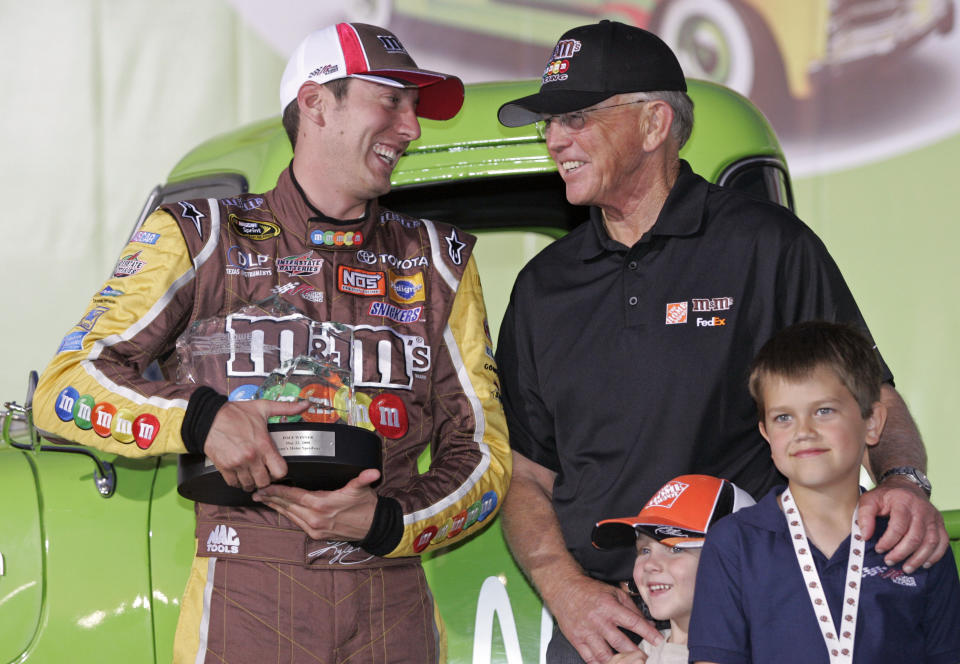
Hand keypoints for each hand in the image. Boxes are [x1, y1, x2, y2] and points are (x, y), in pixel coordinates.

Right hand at [203, 399, 308, 491]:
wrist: (209, 417)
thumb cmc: (236, 413)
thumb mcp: (264, 408)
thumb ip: (287, 408)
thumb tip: (306, 404)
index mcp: (263, 445)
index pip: (280, 471)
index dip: (280, 472)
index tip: (277, 467)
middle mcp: (251, 457)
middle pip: (265, 482)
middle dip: (266, 478)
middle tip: (264, 472)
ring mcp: (237, 464)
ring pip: (249, 485)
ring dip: (252, 481)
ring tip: (252, 473)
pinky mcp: (224, 468)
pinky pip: (233, 484)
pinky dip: (237, 481)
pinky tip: (240, 473)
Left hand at [252, 468, 380, 540]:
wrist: (373, 528)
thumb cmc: (366, 507)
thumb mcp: (363, 489)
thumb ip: (364, 478)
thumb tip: (372, 472)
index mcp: (323, 504)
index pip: (294, 495)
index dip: (278, 490)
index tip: (265, 486)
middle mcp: (315, 518)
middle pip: (287, 506)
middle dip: (271, 498)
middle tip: (256, 492)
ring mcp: (315, 528)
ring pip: (289, 515)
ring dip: (276, 507)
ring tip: (263, 500)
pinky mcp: (316, 534)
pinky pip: (296, 522)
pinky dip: (286, 514)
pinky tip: (280, 509)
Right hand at [545, 572, 660, 662]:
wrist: (564, 589)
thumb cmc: (590, 590)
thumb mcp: (613, 592)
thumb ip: (631, 608)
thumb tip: (648, 623)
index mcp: (609, 607)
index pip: (633, 622)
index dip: (648, 633)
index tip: (659, 641)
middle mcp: (598, 621)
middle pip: (621, 643)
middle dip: (636, 654)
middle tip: (646, 659)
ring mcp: (587, 632)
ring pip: (605, 655)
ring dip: (620, 662)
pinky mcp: (577, 640)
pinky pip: (590, 658)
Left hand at [858, 476, 947, 572]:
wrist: (906, 487)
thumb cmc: (886, 496)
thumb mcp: (870, 500)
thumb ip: (864, 516)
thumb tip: (865, 536)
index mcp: (903, 502)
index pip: (898, 526)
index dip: (888, 541)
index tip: (879, 550)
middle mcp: (921, 509)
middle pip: (915, 537)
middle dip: (901, 553)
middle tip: (889, 561)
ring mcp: (933, 517)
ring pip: (931, 542)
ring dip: (919, 558)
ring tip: (906, 568)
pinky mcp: (939, 523)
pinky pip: (943, 542)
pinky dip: (935, 555)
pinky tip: (924, 564)